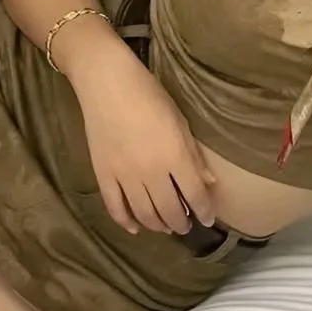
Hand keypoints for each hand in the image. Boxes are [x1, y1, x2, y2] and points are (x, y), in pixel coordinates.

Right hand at [72, 45, 215, 235]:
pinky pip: (115, 207)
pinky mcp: (103, 175)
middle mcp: (151, 172)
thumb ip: (193, 154)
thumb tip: (208, 182)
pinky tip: (135, 227)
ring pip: (143, 214)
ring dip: (157, 225)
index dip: (204, 211)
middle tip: (186, 226)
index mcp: (175, 156)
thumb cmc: (149, 94)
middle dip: (180, 223)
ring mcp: (124, 176)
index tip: (208, 219)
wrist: (107, 83)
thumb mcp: (179, 120)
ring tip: (165, 227)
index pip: (194, 195)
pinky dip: (125, 222)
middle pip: (169, 210)